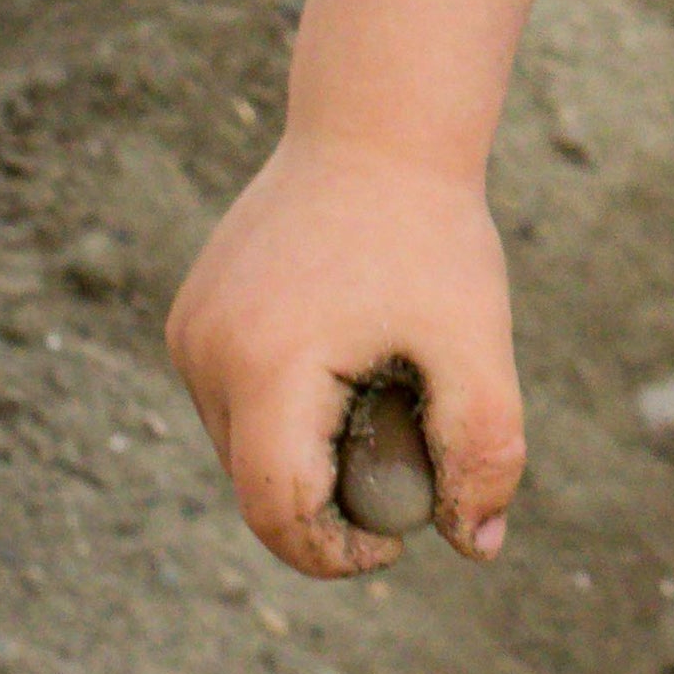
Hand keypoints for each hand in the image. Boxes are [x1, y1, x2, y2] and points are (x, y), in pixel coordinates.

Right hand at [166, 134, 525, 580]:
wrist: (378, 123)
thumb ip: (484, 446)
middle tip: (405, 462)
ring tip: (378, 399)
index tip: (395, 541)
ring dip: (304, 453)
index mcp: (269, 365)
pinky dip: (283, 411)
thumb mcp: (476, 339)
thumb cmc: (432, 233)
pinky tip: (342, 366)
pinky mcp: (190, 315)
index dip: (334, 551)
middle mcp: (207, 354)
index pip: (277, 509)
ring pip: (240, 447)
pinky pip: (232, 400)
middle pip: (255, 485)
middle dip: (327, 501)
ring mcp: (189, 332)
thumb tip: (476, 546)